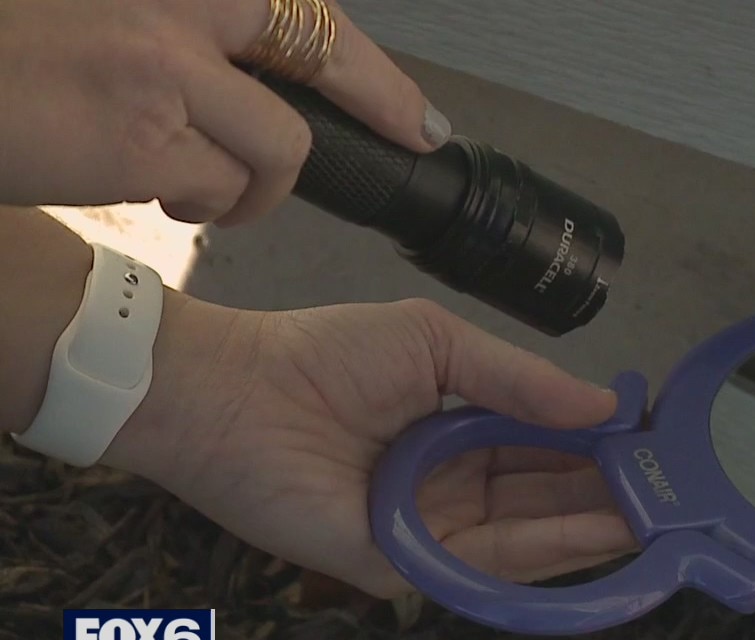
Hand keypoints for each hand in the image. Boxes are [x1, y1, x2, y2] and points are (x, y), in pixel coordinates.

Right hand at [0, 0, 449, 225]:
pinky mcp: (143, 137)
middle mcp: (181, 0)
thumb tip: (263, 70)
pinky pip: (216, 189)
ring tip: (199, 184)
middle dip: (382, 101)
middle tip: (410, 133)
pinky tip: (151, 186)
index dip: (370, 68)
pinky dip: (197, 203)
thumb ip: (196, 31)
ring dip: (251, 183)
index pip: (303, 11)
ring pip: (276, 145)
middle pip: (324, 52)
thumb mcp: (113, 12)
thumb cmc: (20, 44)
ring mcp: (165, 65)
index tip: (414, 109)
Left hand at [103, 294, 638, 597]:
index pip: (544, 447)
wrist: (234, 392)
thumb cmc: (327, 356)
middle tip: (672, 490)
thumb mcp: (437, 344)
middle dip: (607, 494)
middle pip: (544, 498)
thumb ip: (520, 379)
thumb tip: (604, 402)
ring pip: (528, 537)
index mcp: (459, 431)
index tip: (654, 443)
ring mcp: (431, 531)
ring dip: (591, 526)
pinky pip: (484, 566)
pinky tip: (600, 536)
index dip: (597, 446)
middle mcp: (452, 486)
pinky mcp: (405, 566)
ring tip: (654, 514)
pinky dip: (545, 553)